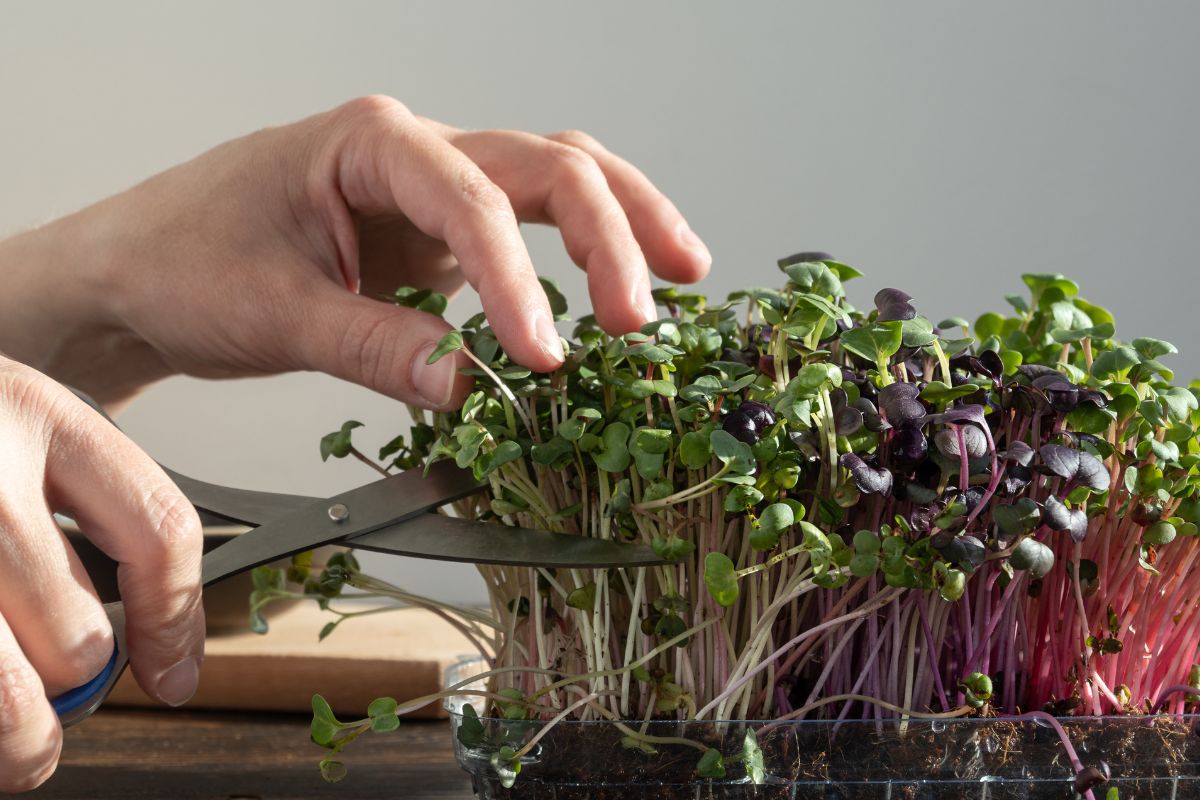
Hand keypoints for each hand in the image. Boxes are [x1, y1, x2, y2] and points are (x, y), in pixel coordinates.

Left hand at [0, 96, 710, 409]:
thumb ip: (374, 345)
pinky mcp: (434, 232)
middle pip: (547, 163)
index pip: (473, 199)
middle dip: (610, 233)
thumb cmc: (182, 265)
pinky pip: (529, 228)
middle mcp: (411, 150)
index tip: (543, 357)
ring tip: (682, 272)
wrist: (136, 270)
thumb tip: (471, 387)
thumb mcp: (272, 313)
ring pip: (556, 177)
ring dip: (622, 223)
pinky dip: (582, 252)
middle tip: (643, 315)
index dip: (517, 280)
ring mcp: (429, 189)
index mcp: (368, 142)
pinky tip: (617, 286)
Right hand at [0, 358, 203, 791]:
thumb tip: (152, 648)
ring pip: (11, 690)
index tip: (173, 676)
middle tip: (53, 685)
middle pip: (79, 635)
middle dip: (73, 679)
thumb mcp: (16, 429)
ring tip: (19, 741)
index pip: (159, 531)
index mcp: (40, 416)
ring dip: (17, 733)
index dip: (175, 624)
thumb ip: (82, 509)